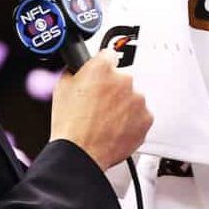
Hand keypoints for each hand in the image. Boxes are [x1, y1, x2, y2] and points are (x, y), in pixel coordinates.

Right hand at [48, 49, 152, 169]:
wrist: (81, 153)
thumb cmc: (70, 125)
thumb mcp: (62, 87)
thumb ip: (76, 71)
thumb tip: (79, 68)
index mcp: (102, 68)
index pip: (109, 54)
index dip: (103, 66)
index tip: (102, 74)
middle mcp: (124, 80)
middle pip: (122, 78)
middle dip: (113, 89)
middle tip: (99, 105)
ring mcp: (137, 99)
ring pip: (132, 97)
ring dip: (123, 106)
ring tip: (105, 121)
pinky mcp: (146, 118)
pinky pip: (140, 115)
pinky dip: (131, 121)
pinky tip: (115, 128)